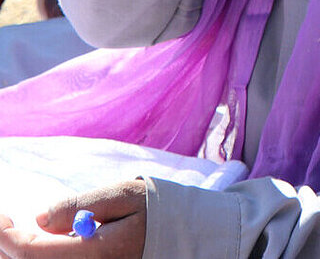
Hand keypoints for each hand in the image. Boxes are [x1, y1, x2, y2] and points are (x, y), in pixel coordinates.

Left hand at [0, 180, 145, 257]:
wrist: (177, 236)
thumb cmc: (151, 210)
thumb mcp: (122, 194)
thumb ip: (80, 205)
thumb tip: (39, 217)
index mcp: (95, 254)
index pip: (34, 254)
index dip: (8, 237)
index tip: (3, 217)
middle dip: (9, 247)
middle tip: (6, 221)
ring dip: (20, 255)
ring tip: (17, 232)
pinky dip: (36, 258)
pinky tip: (40, 244)